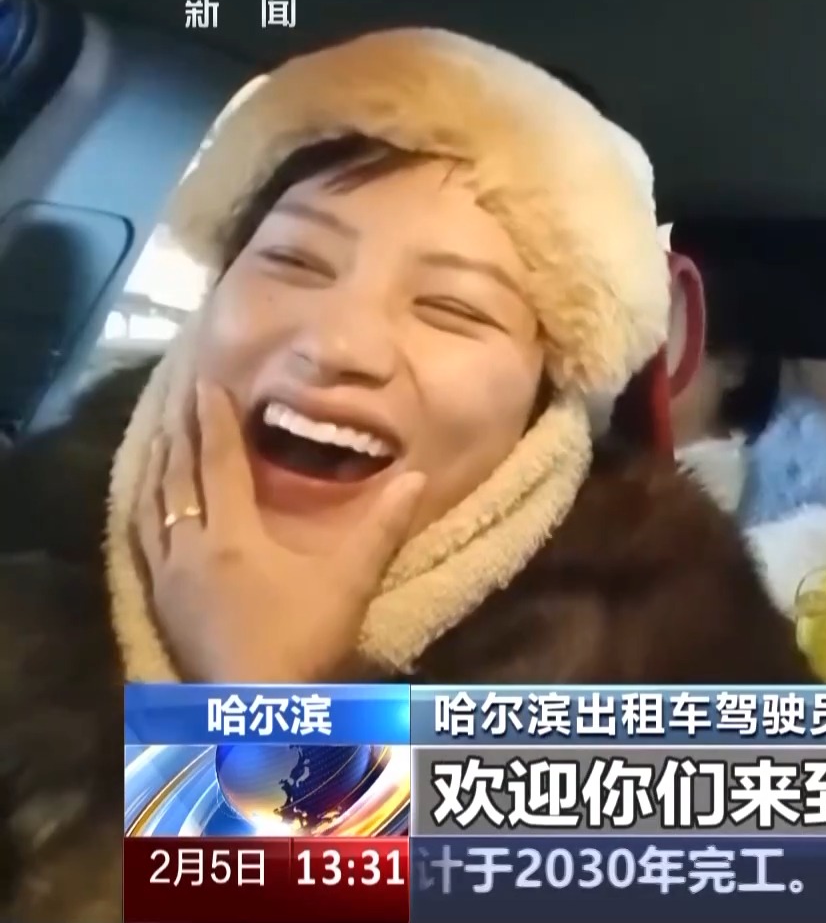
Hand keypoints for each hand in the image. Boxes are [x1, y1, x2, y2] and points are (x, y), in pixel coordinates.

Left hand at [136, 382, 424, 681]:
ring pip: (152, 505)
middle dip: (182, 433)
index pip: (220, 463)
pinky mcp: (159, 600)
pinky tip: (144, 503)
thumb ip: (382, 528)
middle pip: (178, 477)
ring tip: (161, 436)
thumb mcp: (351, 582)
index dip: (216, 422)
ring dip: (157, 466)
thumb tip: (415, 476)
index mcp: (233, 535)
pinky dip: (142, 507)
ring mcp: (167, 575)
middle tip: (181, 397)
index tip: (208, 383)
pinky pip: (142, 538)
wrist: (255, 711)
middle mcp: (189, 546)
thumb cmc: (304, 641)